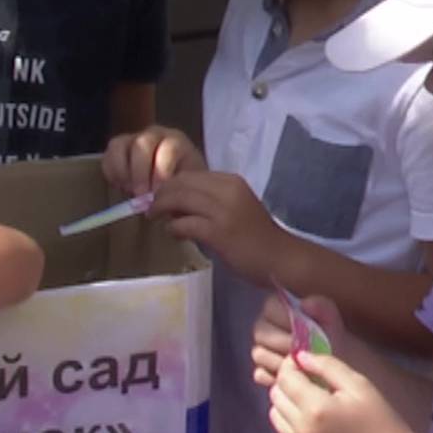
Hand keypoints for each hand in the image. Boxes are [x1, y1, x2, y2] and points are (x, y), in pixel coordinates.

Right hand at [103, 125, 205, 196]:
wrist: (171, 182)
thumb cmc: (181, 185)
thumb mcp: (186, 188)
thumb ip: (177, 191)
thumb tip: (164, 203)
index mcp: (176, 141)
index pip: (168, 148)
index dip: (161, 171)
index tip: (158, 193)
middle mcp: (153, 134)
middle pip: (142, 144)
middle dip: (140, 173)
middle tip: (140, 196)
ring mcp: (132, 138)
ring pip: (120, 146)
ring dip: (122, 172)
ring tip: (129, 191)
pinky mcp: (116, 148)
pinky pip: (107, 156)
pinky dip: (111, 174)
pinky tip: (121, 187)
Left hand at [151, 171, 292, 280]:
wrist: (281, 258)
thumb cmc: (257, 236)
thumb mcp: (236, 207)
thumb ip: (211, 200)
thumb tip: (177, 202)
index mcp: (231, 181)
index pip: (191, 174)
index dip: (170, 183)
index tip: (159, 195)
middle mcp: (227, 190)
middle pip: (182, 183)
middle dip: (161, 194)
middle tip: (151, 207)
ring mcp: (223, 211)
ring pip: (180, 200)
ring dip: (162, 209)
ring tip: (156, 218)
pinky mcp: (218, 232)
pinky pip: (184, 224)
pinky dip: (173, 227)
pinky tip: (172, 233)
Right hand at [250, 291, 350, 388]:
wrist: (338, 363)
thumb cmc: (332, 337)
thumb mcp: (331, 319)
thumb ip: (321, 306)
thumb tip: (304, 304)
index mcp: (278, 309)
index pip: (269, 307)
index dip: (283, 318)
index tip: (300, 328)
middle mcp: (266, 328)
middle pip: (260, 332)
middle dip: (282, 342)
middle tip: (301, 351)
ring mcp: (262, 350)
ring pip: (259, 353)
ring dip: (279, 360)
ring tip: (300, 365)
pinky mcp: (263, 372)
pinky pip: (260, 374)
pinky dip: (275, 377)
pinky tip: (292, 378)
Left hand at [269, 349, 416, 432]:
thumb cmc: (378, 419)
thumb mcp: (359, 384)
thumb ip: (327, 366)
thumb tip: (300, 356)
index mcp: (316, 408)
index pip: (285, 377)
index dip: (290, 364)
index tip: (302, 360)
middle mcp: (302, 429)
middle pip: (276, 395)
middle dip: (287, 381)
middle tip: (307, 378)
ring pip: (275, 414)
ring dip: (285, 401)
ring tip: (307, 398)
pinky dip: (289, 421)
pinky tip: (309, 417)